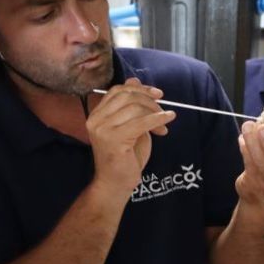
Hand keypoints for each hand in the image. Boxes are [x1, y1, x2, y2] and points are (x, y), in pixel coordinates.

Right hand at [86, 78, 174, 197]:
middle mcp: (95, 119)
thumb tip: (134, 80)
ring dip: (155, 113)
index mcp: (96, 114)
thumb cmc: (124, 157)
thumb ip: (131, 105)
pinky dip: (157, 119)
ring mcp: (102, 129)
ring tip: (163, 126)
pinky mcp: (113, 139)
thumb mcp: (130, 125)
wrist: (115, 183)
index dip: (139, 89)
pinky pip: (141, 122)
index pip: (118, 91)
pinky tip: (167, 121)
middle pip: (127, 96)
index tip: (158, 94)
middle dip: (150, 101)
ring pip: (135, 108)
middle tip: (163, 112)